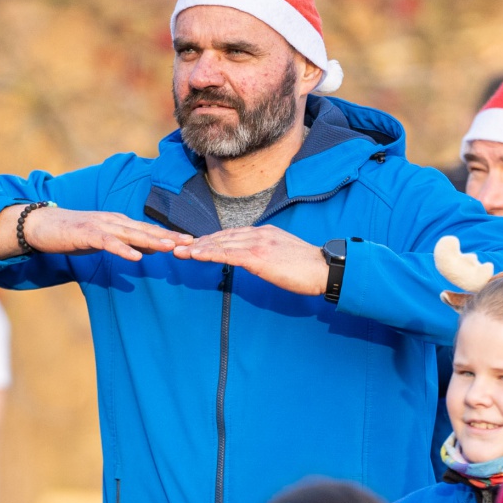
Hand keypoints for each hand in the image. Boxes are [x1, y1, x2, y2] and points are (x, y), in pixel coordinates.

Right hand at [0, 204, 188, 262]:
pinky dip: (123, 249)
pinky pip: (108, 243)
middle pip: (146, 230)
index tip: (192, 242)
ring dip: (152, 241)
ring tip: (171, 247)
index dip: (171, 236)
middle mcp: (114, 221)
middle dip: (170, 236)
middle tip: (192, 243)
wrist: (41, 226)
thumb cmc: (73, 235)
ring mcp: (100, 226)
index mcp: (119, 223)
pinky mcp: (86, 235)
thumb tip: (148, 251)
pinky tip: (136, 257)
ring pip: (131, 234)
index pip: (150, 230)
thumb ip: (125, 243)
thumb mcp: (104, 240)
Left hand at [172, 226, 328, 295]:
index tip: (196, 245)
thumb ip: (268, 254)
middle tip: (179, 247)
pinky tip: (196, 256)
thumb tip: (256, 260)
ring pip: (221, 244)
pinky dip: (209, 254)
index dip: (212, 240)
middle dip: (199, 242)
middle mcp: (258, 234)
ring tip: (180, 253)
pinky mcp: (258, 257)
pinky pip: (228, 255)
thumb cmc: (308, 268)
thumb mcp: (284, 255)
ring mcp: (258, 244)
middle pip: (222, 236)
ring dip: (198, 248)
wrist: (323, 269)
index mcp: (265, 233)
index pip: (232, 234)